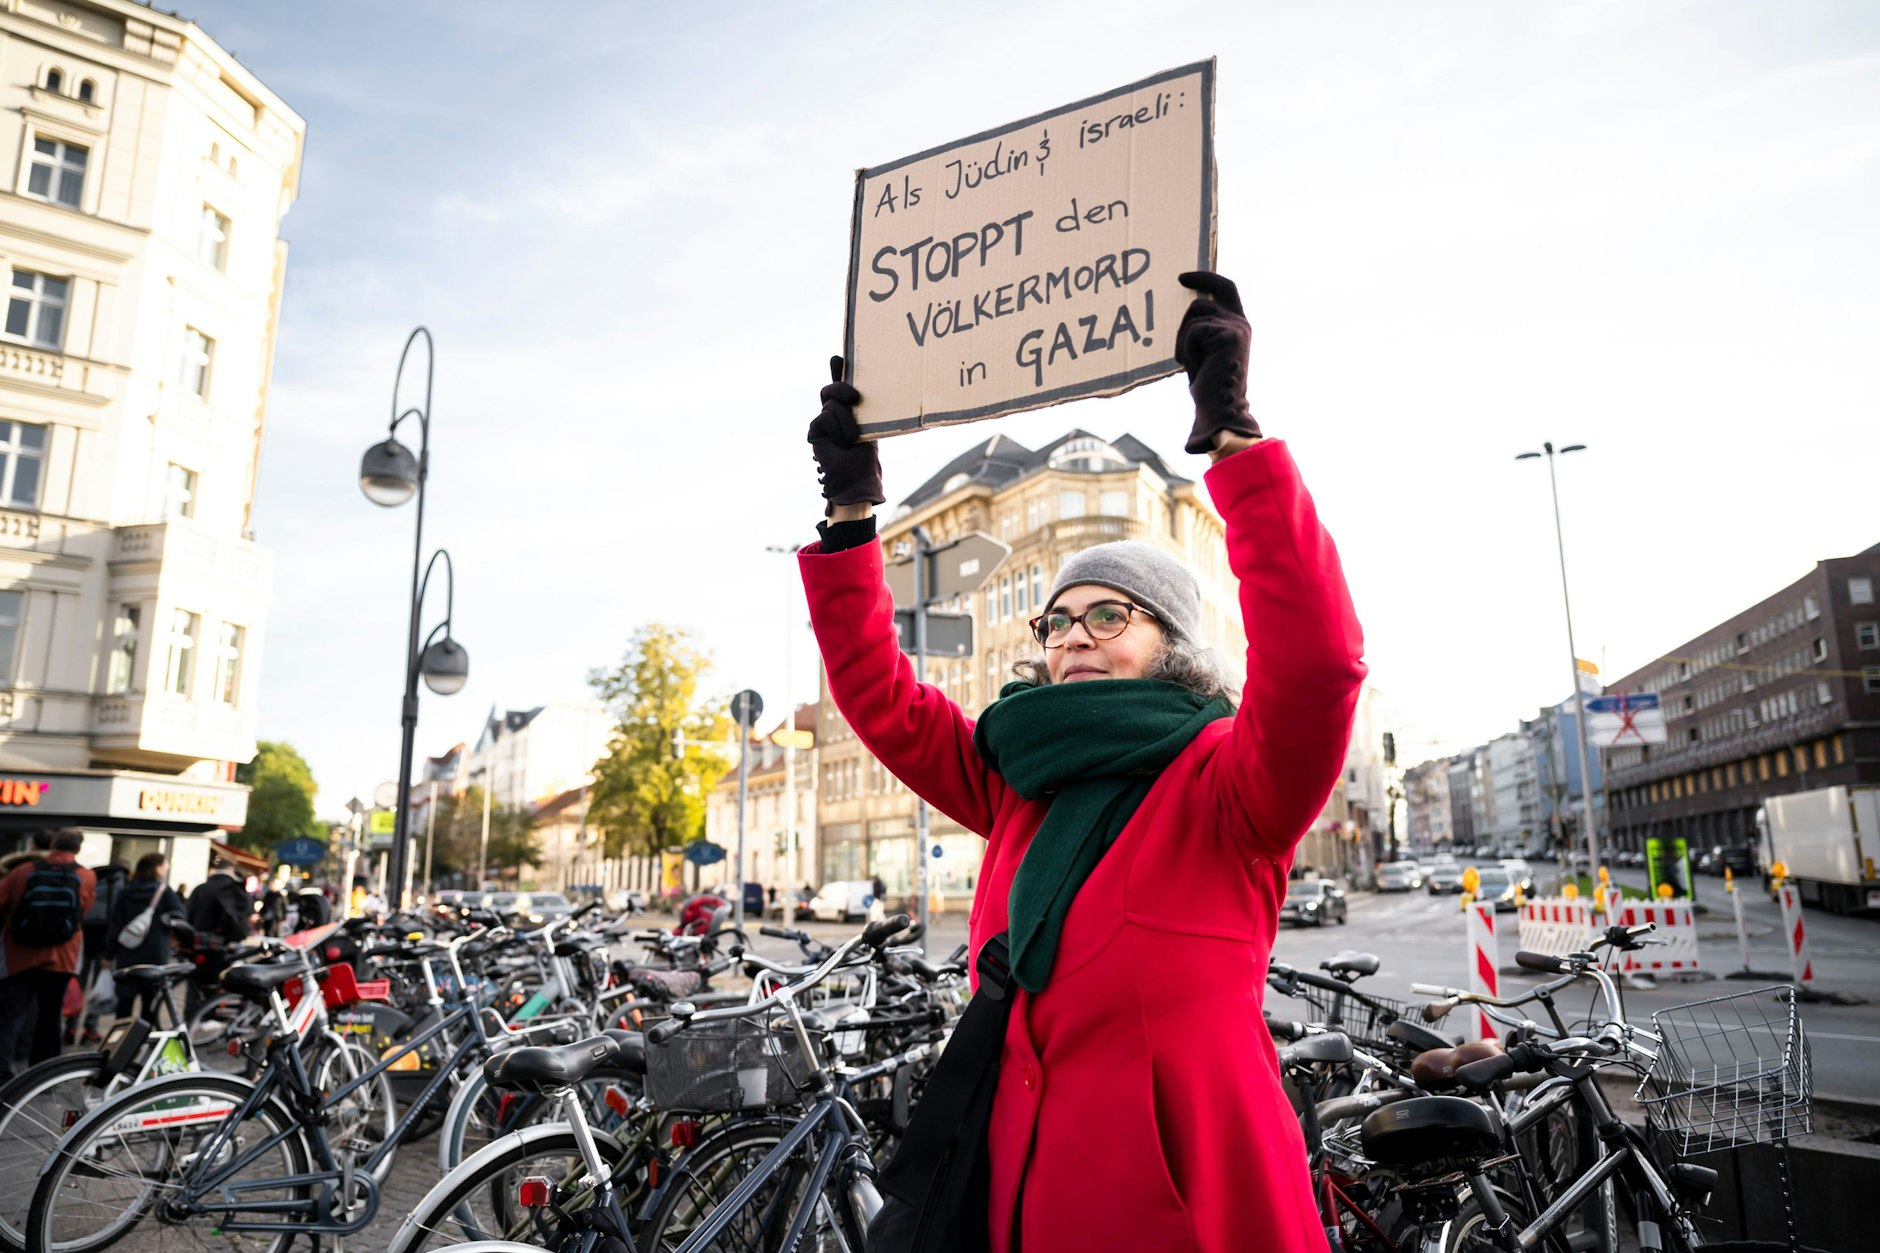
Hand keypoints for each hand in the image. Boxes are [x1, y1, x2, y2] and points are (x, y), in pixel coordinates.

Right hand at [806, 355, 883, 515]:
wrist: (857, 477)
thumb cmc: (866, 454)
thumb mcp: (868, 424)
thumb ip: (862, 406)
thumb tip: (862, 389)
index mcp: (847, 410)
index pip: (840, 385)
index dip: (837, 370)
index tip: (838, 357)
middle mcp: (832, 413)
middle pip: (831, 389)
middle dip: (841, 388)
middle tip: (855, 398)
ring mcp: (822, 422)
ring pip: (831, 405)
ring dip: (846, 421)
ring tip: (851, 439)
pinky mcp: (814, 431)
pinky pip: (824, 417)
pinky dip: (836, 429)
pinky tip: (840, 442)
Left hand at [1175, 272, 1261, 454]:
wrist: (1222, 409)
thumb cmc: (1209, 388)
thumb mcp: (1205, 353)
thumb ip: (1202, 332)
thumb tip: (1183, 317)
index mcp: (1238, 325)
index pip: (1226, 289)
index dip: (1207, 279)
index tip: (1184, 277)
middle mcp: (1240, 322)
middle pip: (1207, 297)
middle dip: (1193, 291)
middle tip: (1179, 281)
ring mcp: (1235, 326)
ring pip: (1193, 316)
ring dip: (1183, 339)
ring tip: (1192, 362)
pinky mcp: (1226, 334)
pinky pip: (1192, 332)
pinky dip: (1187, 350)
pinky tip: (1197, 367)